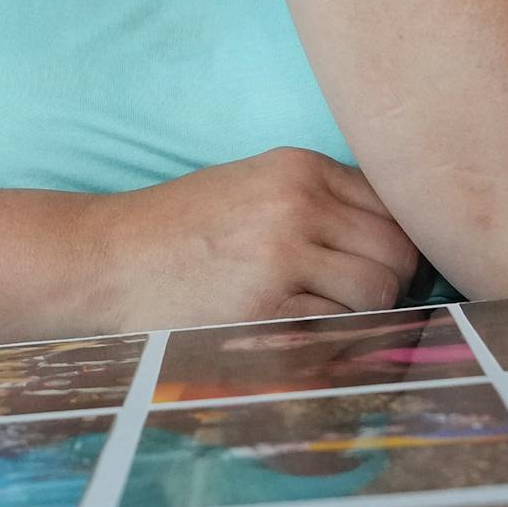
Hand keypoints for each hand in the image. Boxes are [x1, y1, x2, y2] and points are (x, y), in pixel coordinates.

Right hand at [107, 147, 422, 327]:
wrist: (106, 259)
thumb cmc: (179, 231)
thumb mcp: (253, 189)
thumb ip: (320, 204)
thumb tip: (401, 247)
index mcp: (299, 167)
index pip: (394, 205)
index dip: (397, 245)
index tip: (381, 269)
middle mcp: (298, 202)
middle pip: (398, 251)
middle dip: (390, 284)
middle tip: (356, 303)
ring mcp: (283, 254)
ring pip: (379, 293)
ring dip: (362, 315)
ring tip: (316, 316)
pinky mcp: (267, 305)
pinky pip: (339, 328)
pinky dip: (329, 339)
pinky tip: (291, 331)